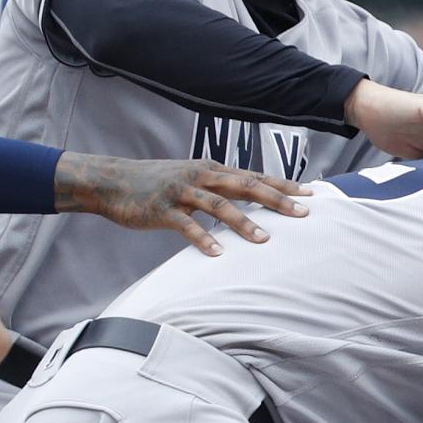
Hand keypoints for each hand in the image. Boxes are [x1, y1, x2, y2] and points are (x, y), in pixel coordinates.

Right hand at [57, 153, 308, 256]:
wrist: (111, 182)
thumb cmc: (156, 184)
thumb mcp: (191, 179)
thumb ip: (219, 188)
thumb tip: (250, 200)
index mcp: (211, 169)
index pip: (254, 176)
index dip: (282, 185)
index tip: (311, 194)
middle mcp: (200, 176)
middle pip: (244, 186)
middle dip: (275, 200)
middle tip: (303, 214)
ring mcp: (181, 192)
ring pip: (218, 205)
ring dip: (243, 222)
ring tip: (265, 240)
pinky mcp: (162, 210)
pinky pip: (186, 226)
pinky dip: (203, 239)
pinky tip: (218, 254)